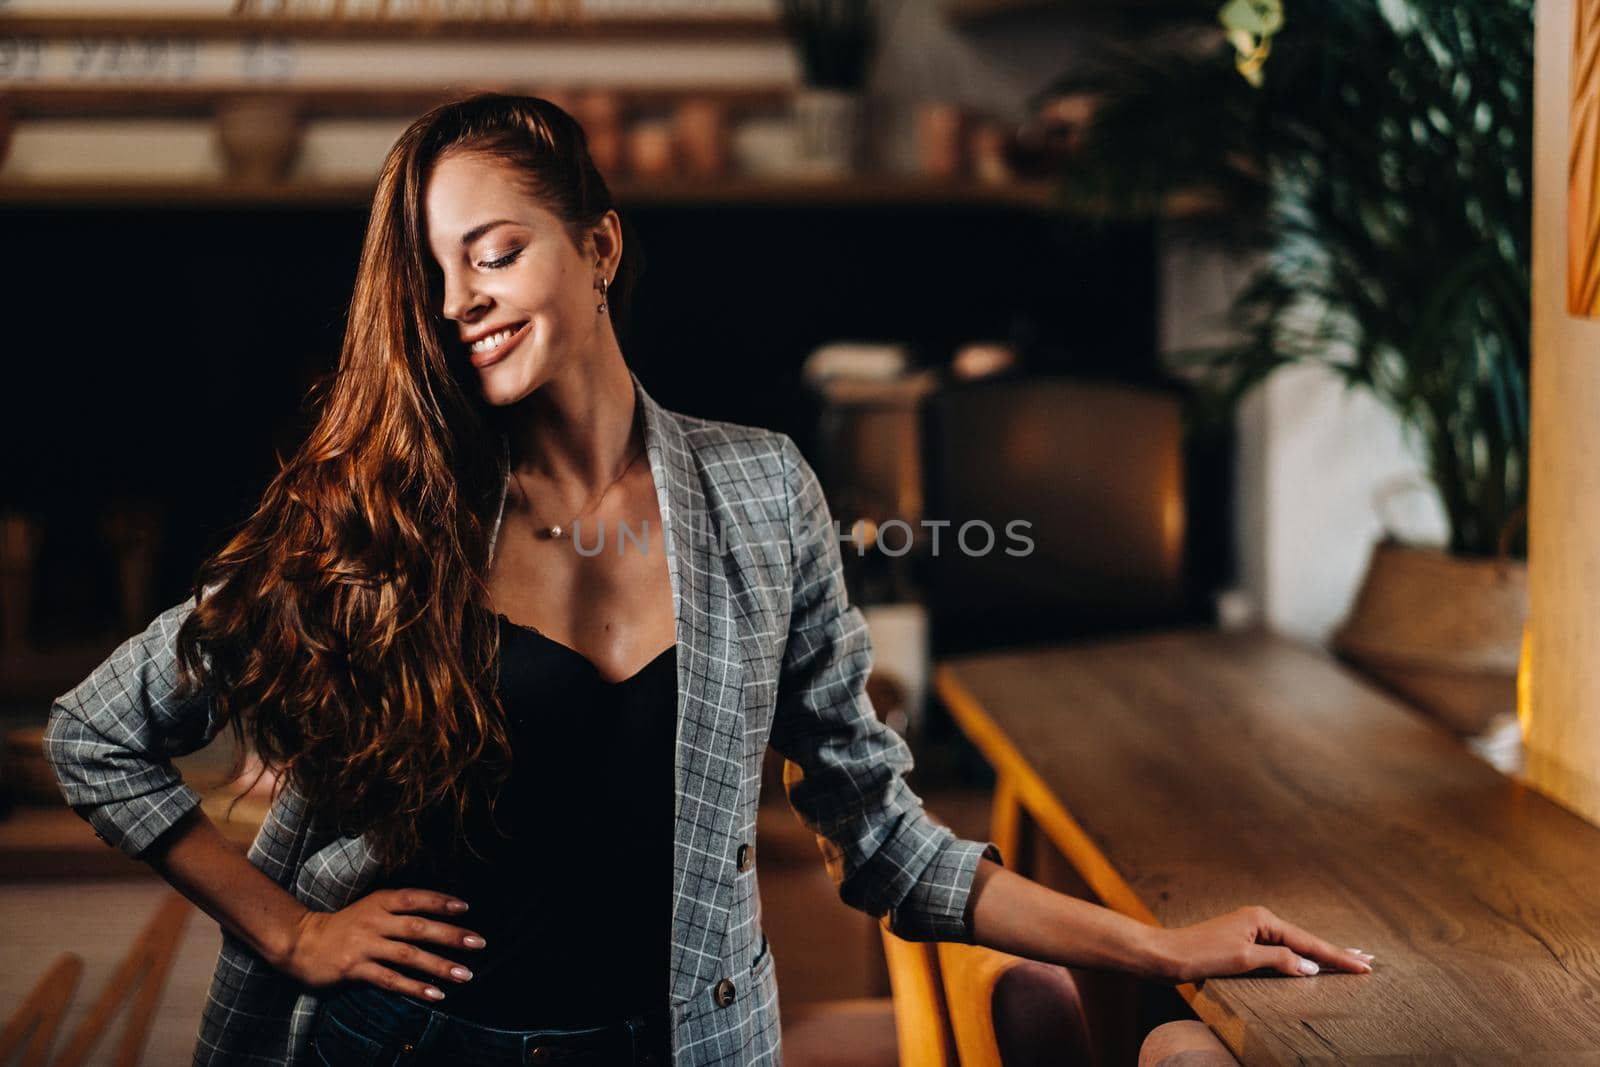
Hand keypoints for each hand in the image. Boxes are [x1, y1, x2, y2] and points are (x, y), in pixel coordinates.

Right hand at [277, 889, 485, 1001]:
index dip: (440, 901)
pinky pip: (390, 979)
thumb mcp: (370, 907)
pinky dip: (414, 987)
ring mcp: (365, 945)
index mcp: (380, 901)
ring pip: (409, 955)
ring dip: (440, 966)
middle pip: (418, 927)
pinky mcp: (355, 969)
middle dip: (451, 935)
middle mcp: (374, 921)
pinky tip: (435, 994)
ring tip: (465, 975)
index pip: (415, 898)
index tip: (466, 908)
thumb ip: (399, 909)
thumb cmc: (344, 925)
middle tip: (478, 943)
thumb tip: (437, 915)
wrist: (301, 942)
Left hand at [1150, 905, 1373, 981]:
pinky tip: (1308, 964)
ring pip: (1294, 945)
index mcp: (1262, 919)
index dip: (1337, 956)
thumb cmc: (1199, 953)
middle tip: (1367, 962)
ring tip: (1347, 961)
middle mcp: (1259, 920)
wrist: (1166, 954)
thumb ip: (1279, 960)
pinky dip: (1299, 957)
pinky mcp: (1243, 943)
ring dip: (1319, 955)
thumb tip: (1310, 967)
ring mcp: (1251, 931)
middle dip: (1335, 952)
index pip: (1308, 941)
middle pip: (1305, 940)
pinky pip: (1280, 951)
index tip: (1364, 965)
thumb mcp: (1242, 959)